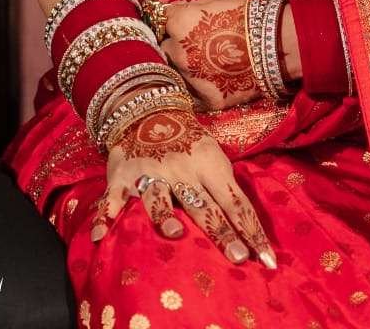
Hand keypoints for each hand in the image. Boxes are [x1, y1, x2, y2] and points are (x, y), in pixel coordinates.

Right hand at [92, 104, 275, 269]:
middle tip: (238, 257)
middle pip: (203, 206)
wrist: (147, 109)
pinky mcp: (122, 177)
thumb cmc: (188, 142)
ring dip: (166, 216)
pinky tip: (100, 237)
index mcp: (208, 164)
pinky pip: (112, 199)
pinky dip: (105, 217)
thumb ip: (224, 189)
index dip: (252, 231)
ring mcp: (149, 172)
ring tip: (177, 234)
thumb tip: (247, 228)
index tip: (268, 261)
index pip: (234, 202)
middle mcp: (180, 170)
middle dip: (221, 232)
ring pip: (159, 198)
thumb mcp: (213, 157)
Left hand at [161, 0, 300, 110]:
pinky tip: (212, 80)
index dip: (172, 26)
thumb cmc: (244, 15)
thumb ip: (184, 8)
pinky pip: (194, 94)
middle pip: (166, 51)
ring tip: (206, 64)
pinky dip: (199, 88)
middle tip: (195, 47)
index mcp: (177, 24)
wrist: (275, 43)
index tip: (181, 28)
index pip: (161, 25)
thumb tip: (166, 10)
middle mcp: (179, 53)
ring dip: (185, 70)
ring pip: (177, 74)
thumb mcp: (211, 1)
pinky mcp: (208, 99)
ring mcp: (192, 78)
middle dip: (176, 48)